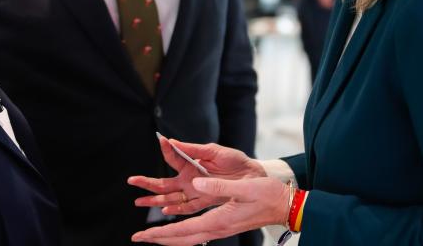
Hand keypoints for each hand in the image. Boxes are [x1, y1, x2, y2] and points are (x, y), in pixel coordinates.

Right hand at [128, 136, 265, 215]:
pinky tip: (165, 211)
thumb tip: (174, 141)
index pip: (173, 157)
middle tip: (132, 180)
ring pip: (171, 197)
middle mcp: (190, 179)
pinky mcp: (205, 201)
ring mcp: (196, 191)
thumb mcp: (215, 151)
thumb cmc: (235, 161)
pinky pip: (188, 208)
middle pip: (164, 183)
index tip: (160, 139)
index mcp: (191, 163)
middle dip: (147, 183)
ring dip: (155, 200)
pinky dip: (176, 210)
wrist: (253, 176)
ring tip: (139, 201)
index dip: (166, 148)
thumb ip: (194, 149)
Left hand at [131, 177, 289, 244]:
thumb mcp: (244, 188)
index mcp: (219, 220)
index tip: (142, 235)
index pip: (183, 231)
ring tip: (152, 236)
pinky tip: (177, 230)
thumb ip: (220, 187)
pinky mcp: (224, 225)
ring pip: (188, 238)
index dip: (160, 233)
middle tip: (138, 237)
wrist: (284, 206)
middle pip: (181, 239)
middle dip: (158, 239)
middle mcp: (217, 228)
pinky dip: (182, 234)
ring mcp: (220, 229)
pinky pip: (197, 234)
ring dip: (168, 237)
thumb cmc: (268, 195)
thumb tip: (197, 184)